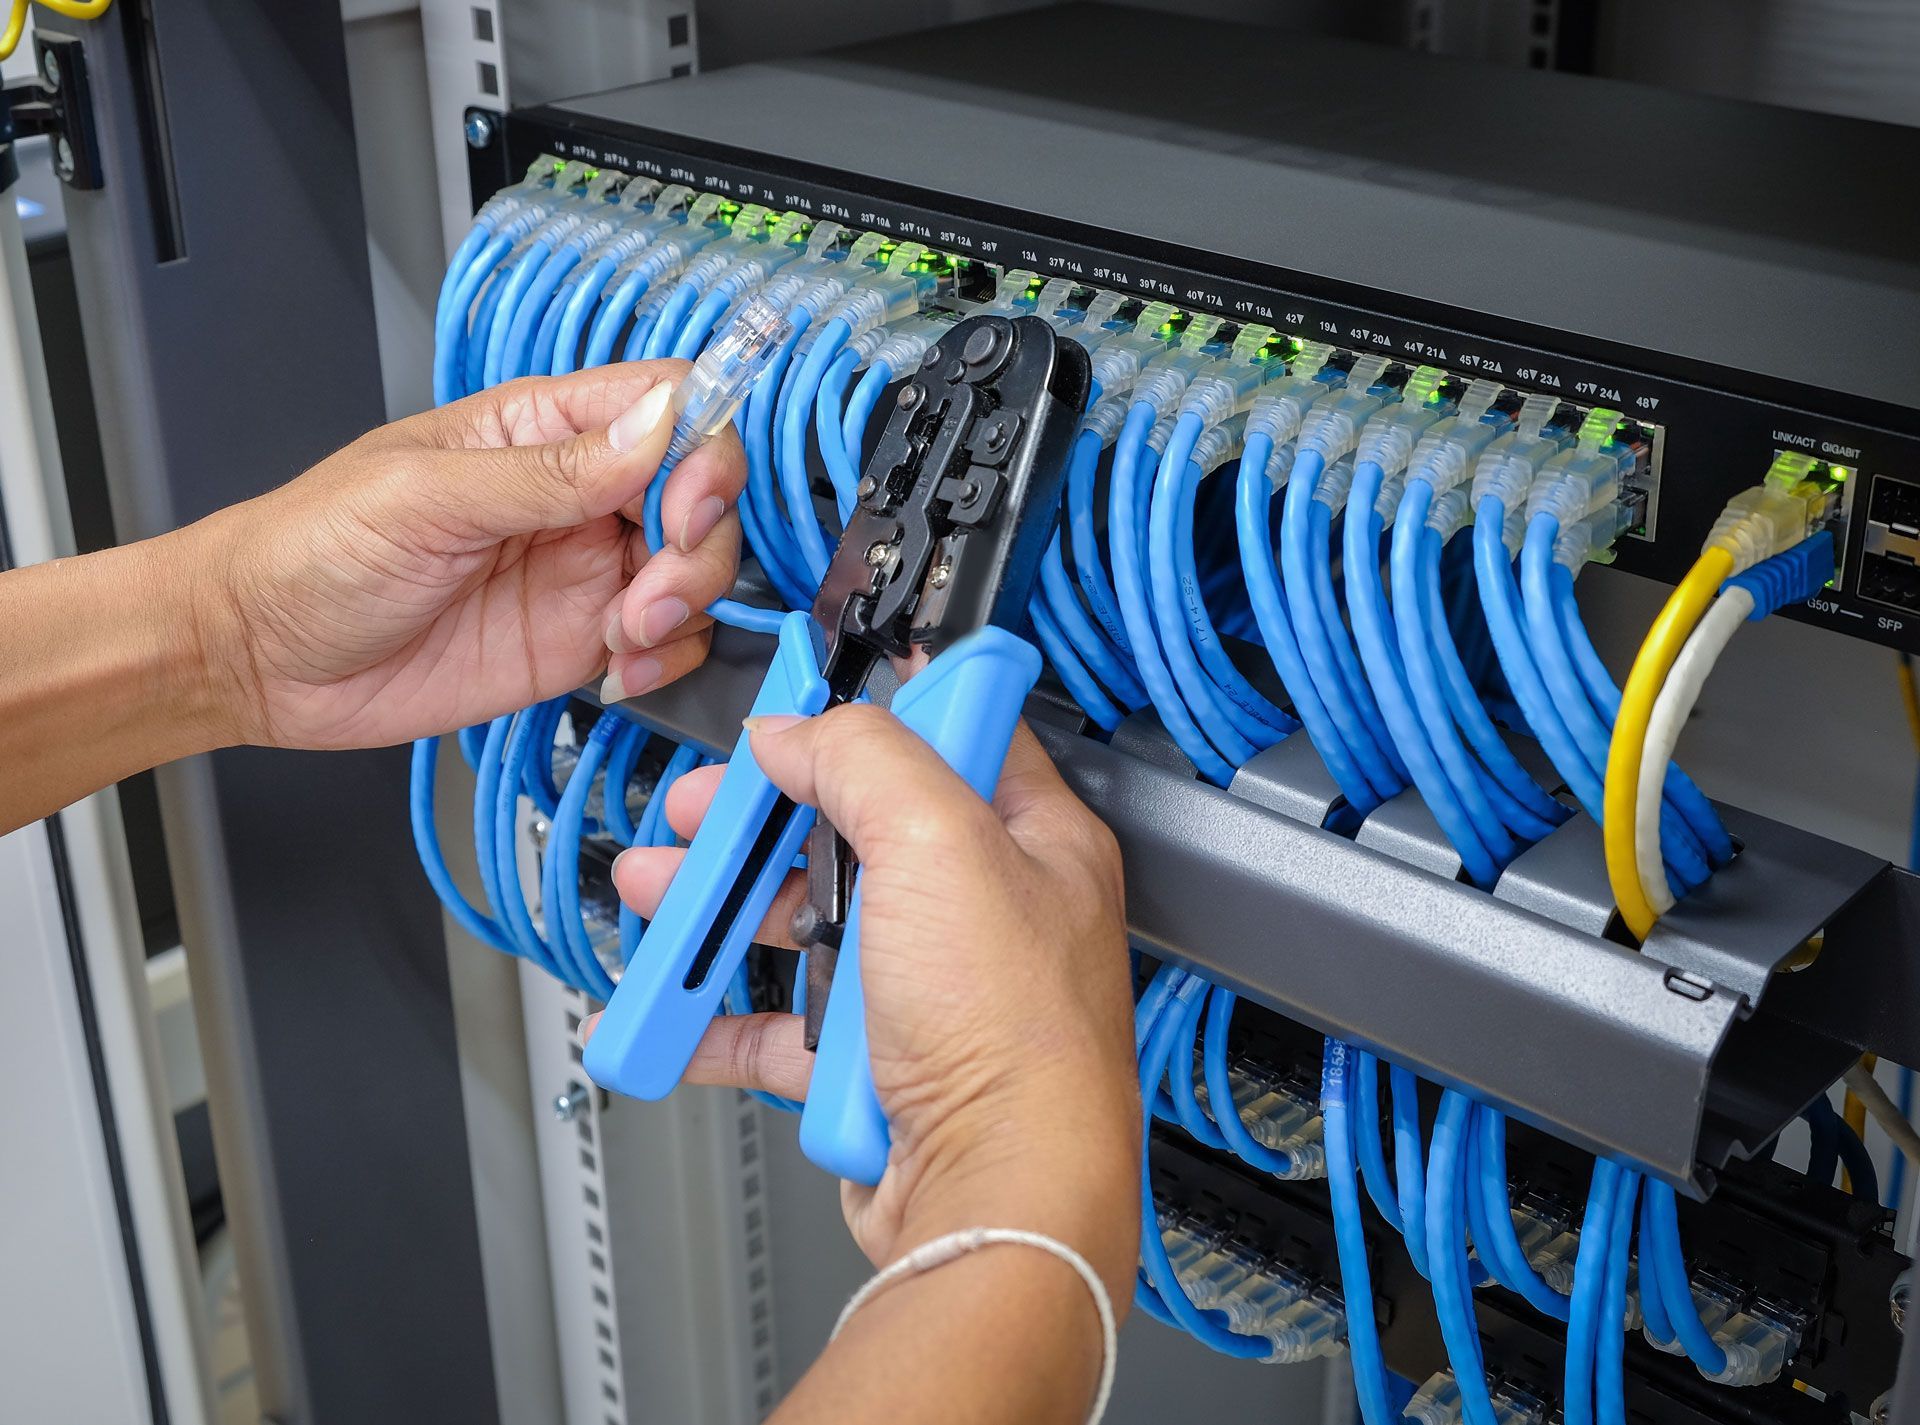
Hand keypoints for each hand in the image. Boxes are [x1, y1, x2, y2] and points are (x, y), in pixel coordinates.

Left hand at [183, 362, 743, 749]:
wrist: (259, 659)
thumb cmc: (310, 551)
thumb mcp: (424, 499)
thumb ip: (547, 472)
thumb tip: (655, 426)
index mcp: (540, 429)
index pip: (667, 405)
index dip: (701, 449)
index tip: (682, 505)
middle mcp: (577, 494)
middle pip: (701, 493)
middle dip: (699, 545)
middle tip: (649, 593)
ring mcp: (584, 569)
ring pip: (696, 570)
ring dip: (687, 607)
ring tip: (627, 637)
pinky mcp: (580, 641)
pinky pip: (668, 642)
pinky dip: (669, 660)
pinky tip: (620, 672)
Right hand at [584, 708, 1140, 1305]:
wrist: (997, 1194)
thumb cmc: (1014, 1036)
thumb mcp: (938, 842)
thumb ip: (865, 761)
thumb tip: (801, 729)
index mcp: (1030, 839)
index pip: (951, 735)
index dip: (873, 711)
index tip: (801, 700)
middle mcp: (988, 910)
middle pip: (857, 830)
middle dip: (763, 816)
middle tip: (701, 806)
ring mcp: (932, 990)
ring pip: (810, 926)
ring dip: (724, 907)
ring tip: (660, 890)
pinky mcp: (881, 1065)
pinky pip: (785, 1027)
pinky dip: (722, 1017)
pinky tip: (675, 1005)